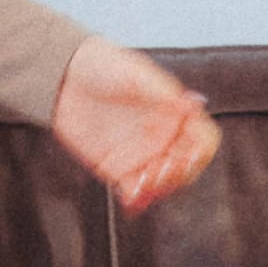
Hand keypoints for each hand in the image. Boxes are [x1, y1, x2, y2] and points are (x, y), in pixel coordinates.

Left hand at [50, 37, 219, 214]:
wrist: (64, 75)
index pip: (203, 140)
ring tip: (142, 182)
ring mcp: (140, 154)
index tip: (191, 155)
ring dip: (159, 188)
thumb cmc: (104, 66)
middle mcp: (162, 137)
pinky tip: (131, 201)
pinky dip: (136, 200)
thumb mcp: (136, 75)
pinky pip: (133, 191)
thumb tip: (197, 103)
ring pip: (163, 183)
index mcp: (175, 114)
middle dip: (179, 173)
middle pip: (186, 167)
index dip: (201, 151)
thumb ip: (164, 94)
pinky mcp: (115, 167)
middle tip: (161, 168)